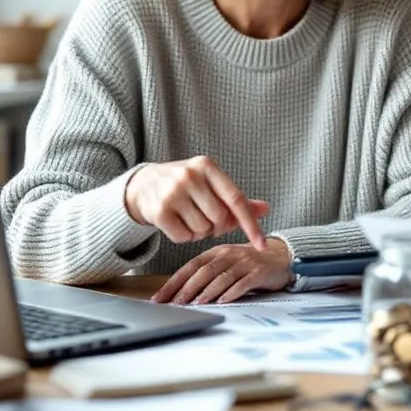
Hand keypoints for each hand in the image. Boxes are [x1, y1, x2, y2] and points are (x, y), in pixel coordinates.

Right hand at [124, 156, 269, 249]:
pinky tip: (176, 223)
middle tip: (205, 217)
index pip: (236, 199)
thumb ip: (237, 199)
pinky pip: (183, 238)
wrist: (143, 184)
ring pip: (202, 230)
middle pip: (220, 218)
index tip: (262, 244)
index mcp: (207, 166)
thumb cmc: (185, 186)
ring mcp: (172, 193)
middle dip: (216, 225)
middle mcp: (189, 176)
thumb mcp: (210, 184)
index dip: (250, 224)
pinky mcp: (158, 211)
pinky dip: (184, 237)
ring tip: (189, 218)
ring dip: (199, 232)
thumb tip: (266, 209)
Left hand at [151, 238, 294, 304]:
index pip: (190, 266)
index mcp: (216, 252)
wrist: (281, 257)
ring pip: (221, 277)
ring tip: (196, 303)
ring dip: (208, 291)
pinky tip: (223, 301)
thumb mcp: (226, 263)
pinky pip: (243, 282)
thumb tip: (182, 294)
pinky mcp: (258, 272)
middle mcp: (228, 255)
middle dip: (187, 288)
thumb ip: (208, 274)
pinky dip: (232, 292)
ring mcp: (244, 262)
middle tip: (176, 303)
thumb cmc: (248, 264)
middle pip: (204, 272)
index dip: (174, 282)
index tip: (160, 298)